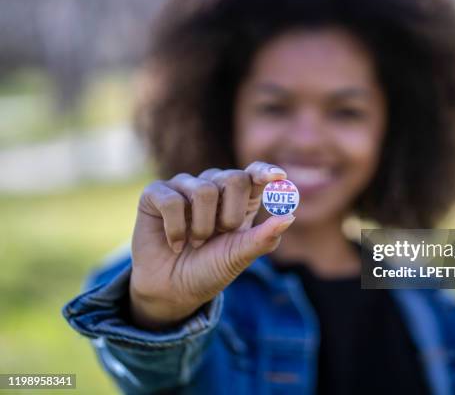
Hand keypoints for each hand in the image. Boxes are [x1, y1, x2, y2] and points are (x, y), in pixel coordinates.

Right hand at [129, 161, 293, 328]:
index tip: (278, 177)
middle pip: (234, 178)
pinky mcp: (156, 194)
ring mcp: (184, 187)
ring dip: (202, 228)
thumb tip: (290, 216)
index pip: (254, 173)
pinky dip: (176, 229)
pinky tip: (175, 243)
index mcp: (239, 199)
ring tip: (195, 243)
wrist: (172, 291)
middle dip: (230, 215)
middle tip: (219, 235)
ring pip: (203, 190)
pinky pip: (172, 200)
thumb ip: (264, 237)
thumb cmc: (210, 270)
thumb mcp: (239, 256)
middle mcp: (213, 186)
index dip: (265, 172)